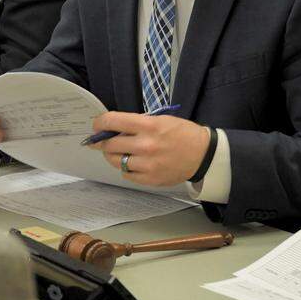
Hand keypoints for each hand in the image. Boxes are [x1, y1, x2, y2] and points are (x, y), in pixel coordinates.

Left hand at [90, 112, 210, 186]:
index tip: (97, 125)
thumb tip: (114, 128)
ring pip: (116, 161)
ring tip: (118, 151)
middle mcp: (145, 145)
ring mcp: (147, 164)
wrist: (203, 154)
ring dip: (113, 155)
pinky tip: (133, 163)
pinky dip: (126, 168)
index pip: (113, 121)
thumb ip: (137, 124)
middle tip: (103, 140)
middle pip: (110, 144)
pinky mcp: (150, 179)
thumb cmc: (182, 133)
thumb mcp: (161, 120)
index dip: (100, 123)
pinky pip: (127, 174)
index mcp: (149, 126)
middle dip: (103, 141)